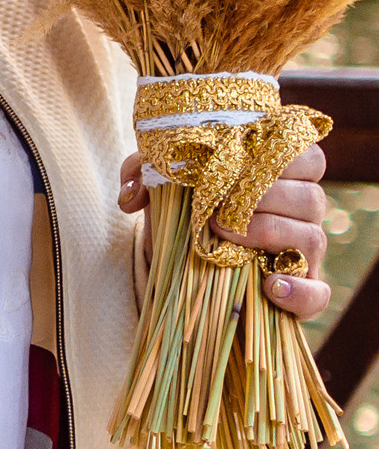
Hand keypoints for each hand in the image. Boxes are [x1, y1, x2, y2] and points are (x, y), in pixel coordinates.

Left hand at [119, 145, 330, 317]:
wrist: (186, 268)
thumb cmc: (185, 215)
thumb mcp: (162, 189)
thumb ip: (143, 173)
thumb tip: (131, 193)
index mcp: (280, 178)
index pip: (306, 155)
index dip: (279, 156)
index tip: (234, 163)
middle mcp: (301, 214)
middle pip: (310, 196)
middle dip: (263, 197)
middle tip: (218, 207)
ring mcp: (305, 254)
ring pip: (312, 237)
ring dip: (269, 234)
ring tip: (224, 237)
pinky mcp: (303, 293)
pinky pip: (317, 293)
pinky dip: (299, 291)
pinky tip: (270, 287)